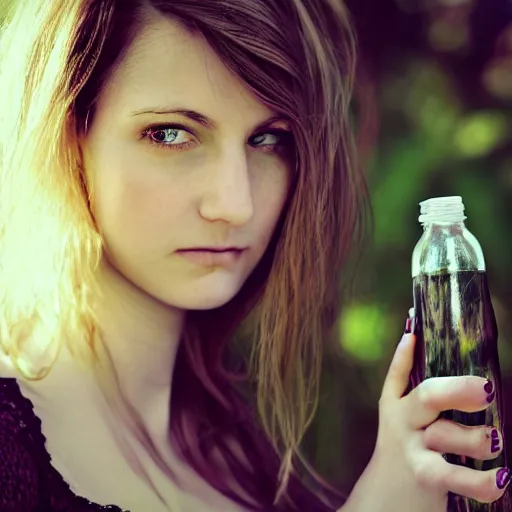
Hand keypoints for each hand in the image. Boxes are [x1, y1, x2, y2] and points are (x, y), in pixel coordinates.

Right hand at [342, 331, 509, 511]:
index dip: (405, 354)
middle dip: (457, 390)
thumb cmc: (406, 447)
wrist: (385, 498)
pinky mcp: (427, 478)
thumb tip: (413, 333)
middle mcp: (403, 422)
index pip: (397, 373)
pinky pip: (457, 477)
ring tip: (495, 439)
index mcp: (396, 404)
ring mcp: (414, 450)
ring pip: (447, 436)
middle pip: (427, 397)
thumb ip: (408, 379)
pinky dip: (482, 480)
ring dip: (476, 438)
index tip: (415, 333)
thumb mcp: (401, 414)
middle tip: (486, 390)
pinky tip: (502, 477)